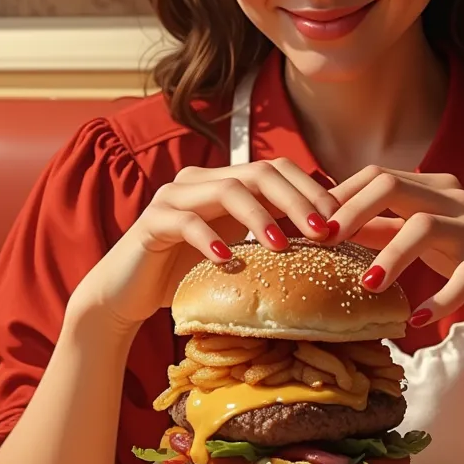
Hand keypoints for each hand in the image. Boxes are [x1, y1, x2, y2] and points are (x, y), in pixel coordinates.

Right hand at [69, 159, 337, 334]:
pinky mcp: (151, 222)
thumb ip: (271, 237)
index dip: (309, 189)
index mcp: (225, 183)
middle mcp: (201, 181)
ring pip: (227, 190)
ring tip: (282, 246)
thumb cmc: (187, 275)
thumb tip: (330, 237)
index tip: (338, 221)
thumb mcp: (237, 253)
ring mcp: (174, 197)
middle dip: (295, 200)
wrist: (126, 294)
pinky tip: (229, 260)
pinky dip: (210, 239)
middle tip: (322, 230)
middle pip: (258, 173)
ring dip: (260, 217)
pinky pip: (186, 222)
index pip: (276, 168)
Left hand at [326, 165, 463, 337]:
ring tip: (367, 286)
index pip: (378, 175)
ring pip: (425, 227)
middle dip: (353, 212)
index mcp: (432, 186)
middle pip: (393, 186)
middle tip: (325, 242)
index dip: (341, 196)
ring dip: (391, 257)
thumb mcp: (421, 238)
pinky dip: (439, 299)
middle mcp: (454, 198)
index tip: (312, 224)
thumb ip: (381, 229)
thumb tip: (330, 227)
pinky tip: (416, 320)